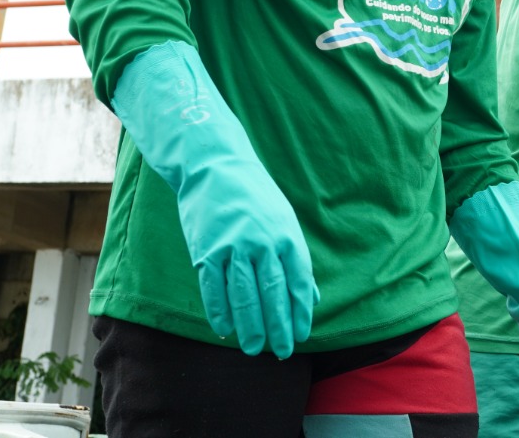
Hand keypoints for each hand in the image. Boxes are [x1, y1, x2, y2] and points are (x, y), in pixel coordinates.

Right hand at [175, 154, 318, 357]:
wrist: (215, 166)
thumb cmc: (254, 197)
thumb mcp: (284, 221)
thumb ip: (296, 260)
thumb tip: (312, 298)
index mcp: (286, 235)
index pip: (298, 283)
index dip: (300, 313)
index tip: (301, 335)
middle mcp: (263, 242)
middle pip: (273, 294)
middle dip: (278, 328)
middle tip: (281, 352)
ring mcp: (233, 246)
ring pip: (244, 296)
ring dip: (250, 326)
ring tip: (253, 348)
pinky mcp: (206, 250)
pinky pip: (214, 289)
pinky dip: (220, 312)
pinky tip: (225, 330)